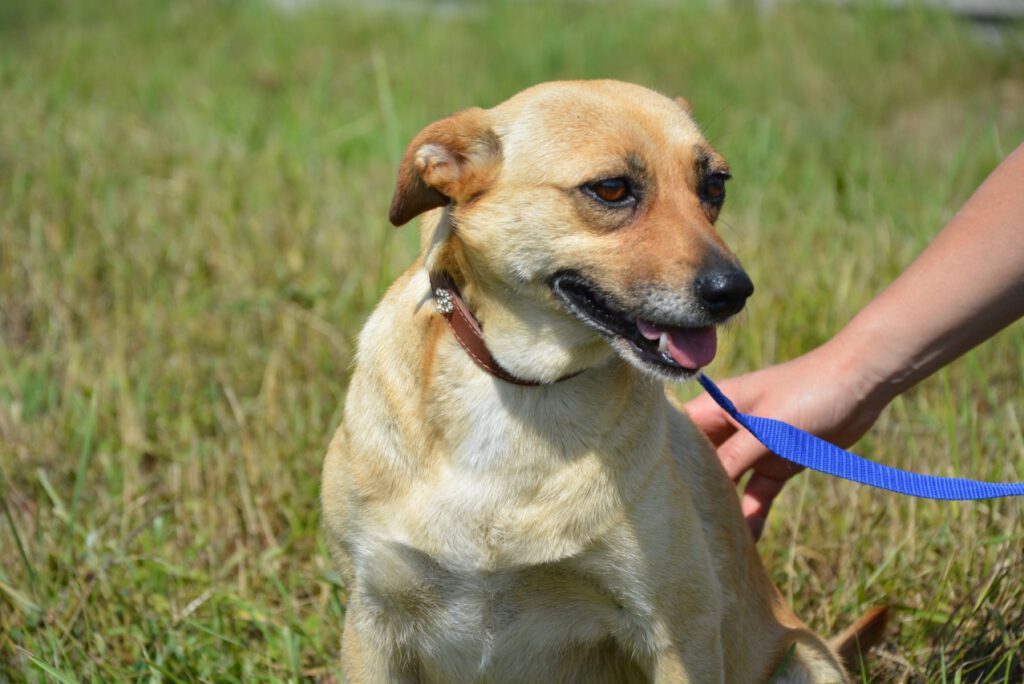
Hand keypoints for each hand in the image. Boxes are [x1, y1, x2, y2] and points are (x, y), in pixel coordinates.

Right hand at [685, 344, 884, 539]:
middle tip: (676, 524)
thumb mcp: (767, 427)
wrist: (861, 385)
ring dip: (722, 506)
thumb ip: (734, 457)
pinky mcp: (778, 462)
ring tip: (706, 538)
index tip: (653, 489)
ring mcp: (755, 446)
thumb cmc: (807, 392)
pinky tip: (747, 541)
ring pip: (730, 481)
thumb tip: (702, 487)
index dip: (667, 457)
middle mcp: (731, 426)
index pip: (681, 433)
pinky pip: (758, 492)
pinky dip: (753, 513)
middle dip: (693, 489)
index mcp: (719, 405)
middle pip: (702, 462)